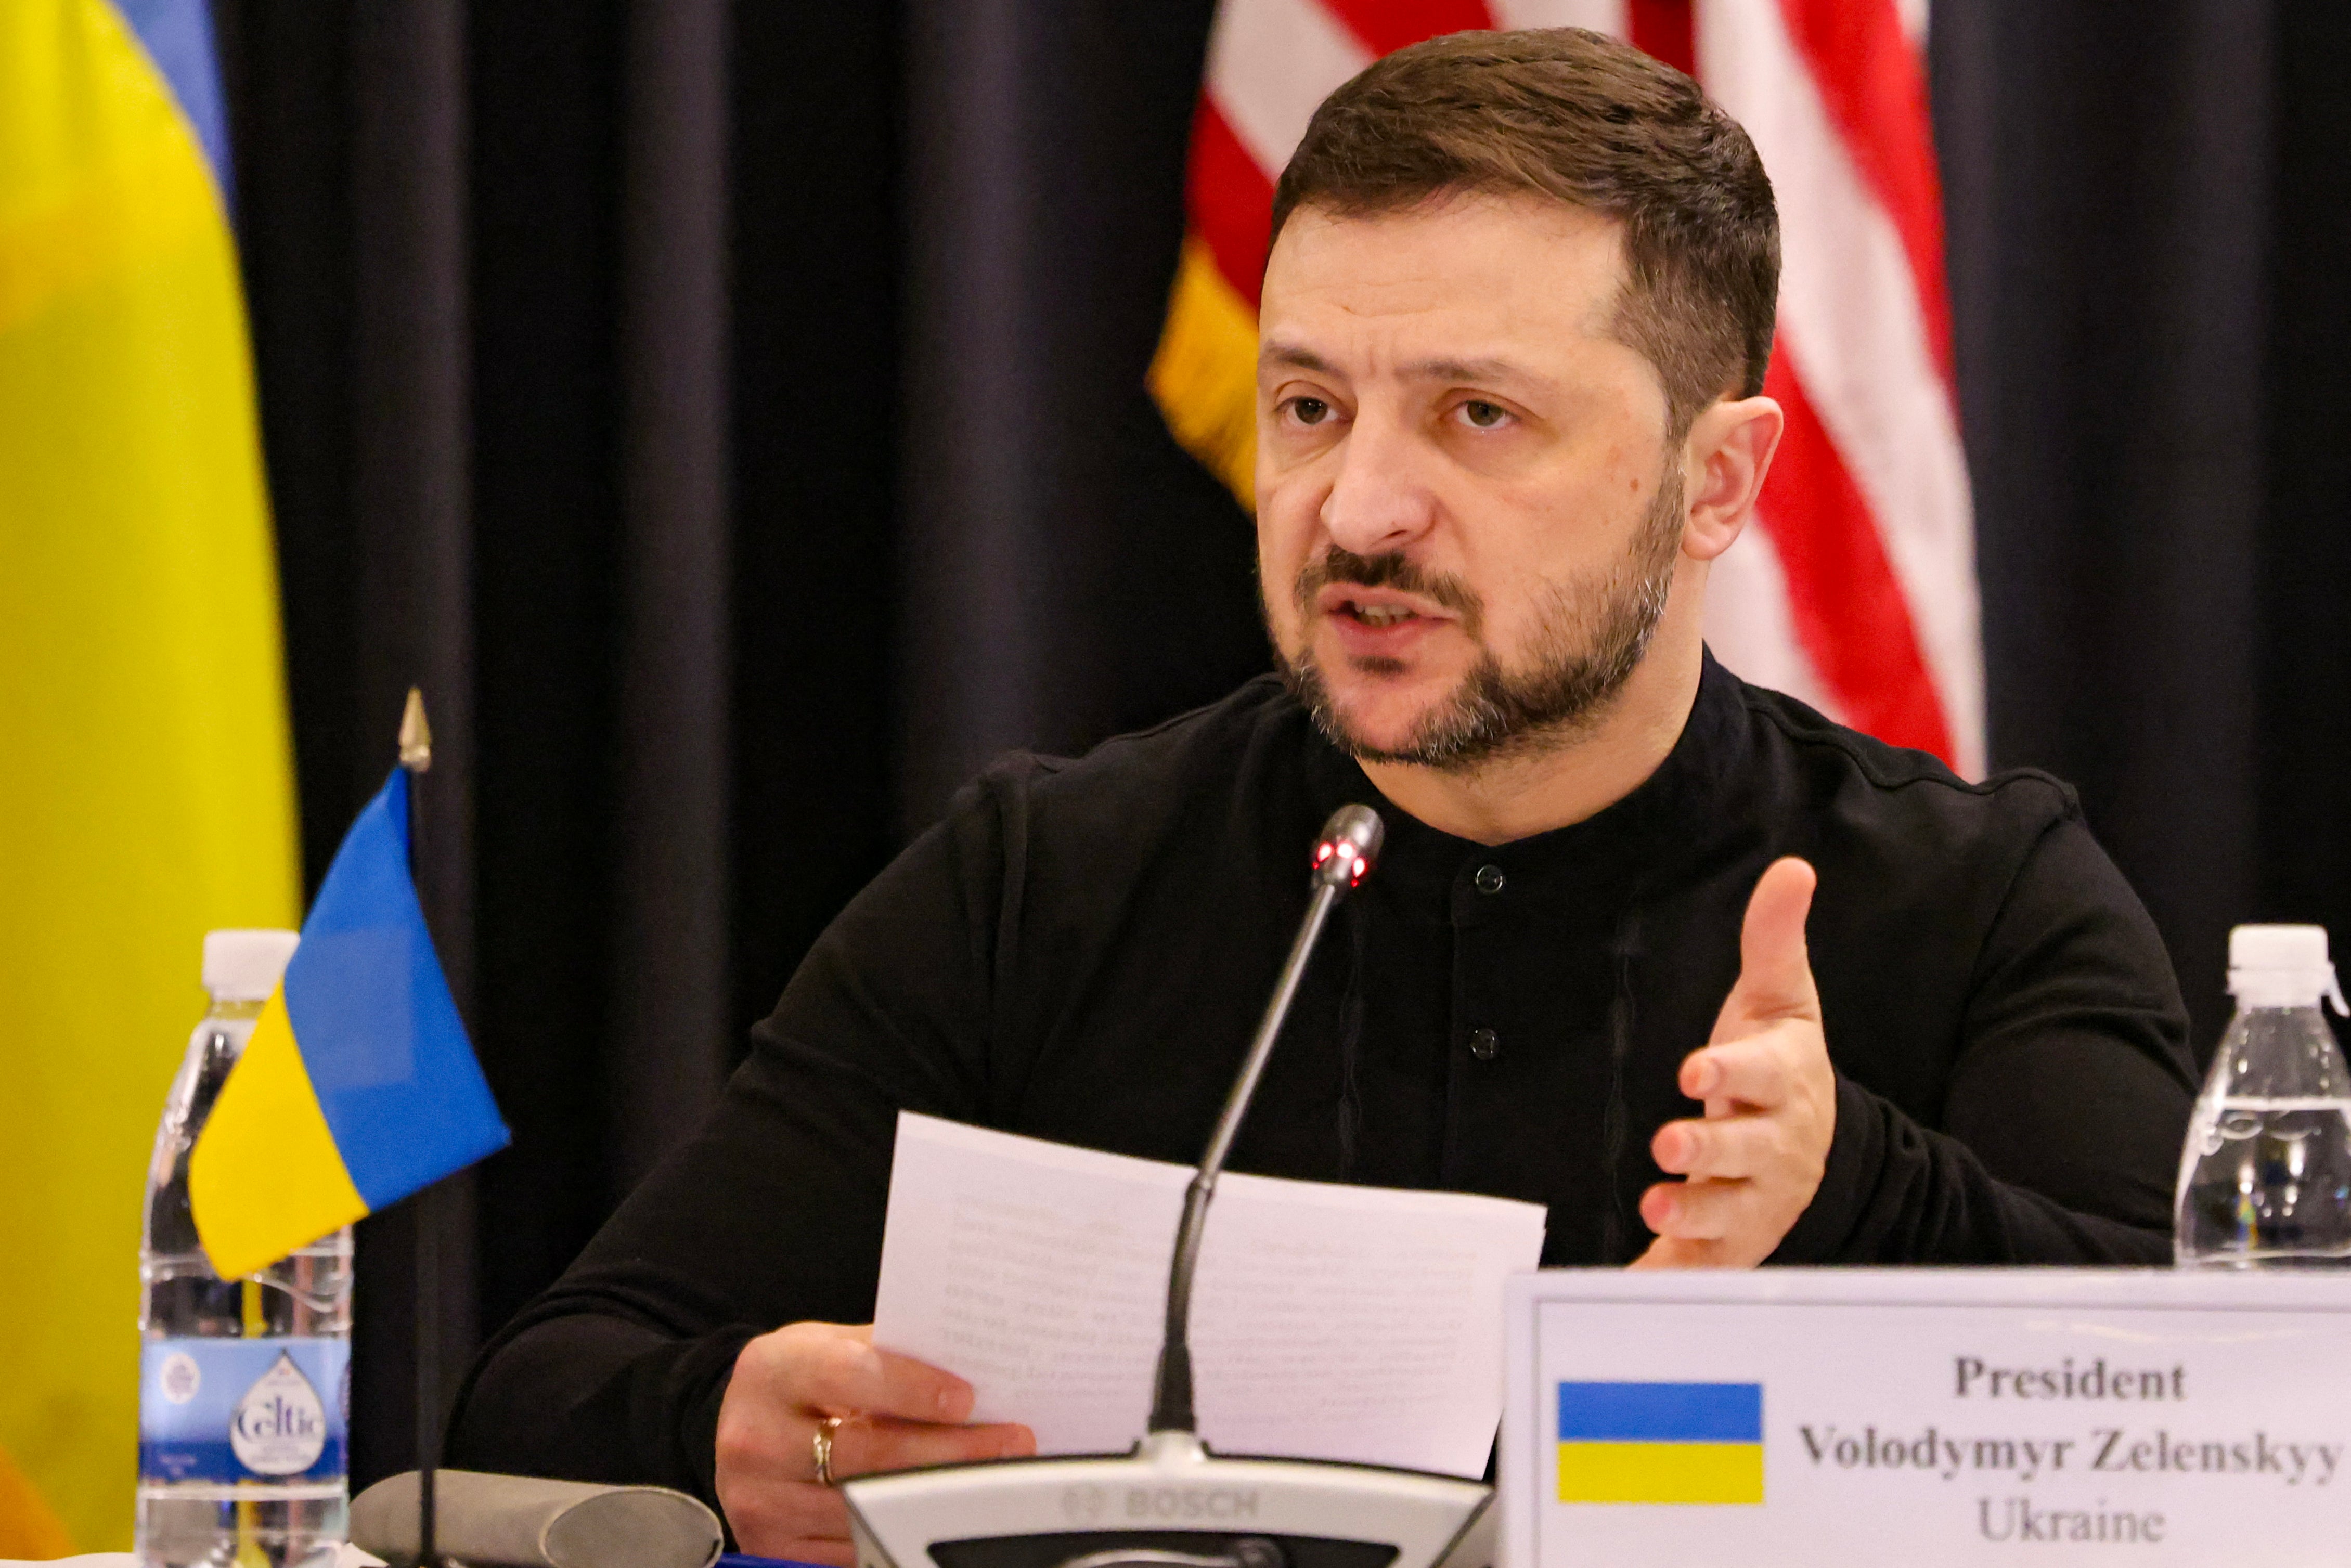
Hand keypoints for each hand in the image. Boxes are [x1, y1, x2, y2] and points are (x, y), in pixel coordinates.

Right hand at [714, 1322, 1034, 1564]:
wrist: (742, 1426)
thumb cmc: (802, 1380)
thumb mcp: (830, 1345)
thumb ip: (889, 1353)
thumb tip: (971, 1367)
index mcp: (772, 1372)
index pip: (850, 1376)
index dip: (912, 1389)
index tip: (967, 1399)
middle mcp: (756, 1439)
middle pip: (865, 1456)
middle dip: (948, 1451)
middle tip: (1010, 1441)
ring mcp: (761, 1501)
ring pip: (866, 1508)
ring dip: (937, 1496)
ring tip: (992, 1477)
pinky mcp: (771, 1546)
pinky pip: (851, 1547)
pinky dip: (902, 1529)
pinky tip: (940, 1510)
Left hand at [1630, 857, 1834, 1269]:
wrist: (1817, 1151)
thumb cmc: (1782, 1066)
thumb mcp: (1781, 1000)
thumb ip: (1776, 937)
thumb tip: (1792, 869)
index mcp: (1784, 1082)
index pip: (1762, 1074)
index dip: (1732, 1073)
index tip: (1698, 1070)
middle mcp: (1774, 1145)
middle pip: (1743, 1149)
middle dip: (1709, 1150)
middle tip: (1670, 1144)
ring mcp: (1755, 1198)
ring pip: (1727, 1211)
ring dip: (1693, 1210)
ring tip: (1656, 1206)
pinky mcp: (1732, 1240)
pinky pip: (1701, 1262)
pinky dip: (1673, 1272)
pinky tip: (1637, 1278)